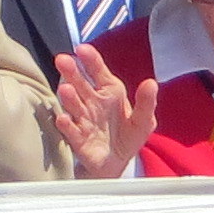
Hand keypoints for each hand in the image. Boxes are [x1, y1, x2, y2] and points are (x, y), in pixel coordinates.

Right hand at [52, 43, 163, 179]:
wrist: (116, 163)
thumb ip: (146, 102)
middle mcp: (92, 102)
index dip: (90, 59)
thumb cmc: (128, 135)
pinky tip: (63, 119)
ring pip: (74, 105)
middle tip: (62, 60)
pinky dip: (66, 125)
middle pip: (80, 83)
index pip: (98, 71)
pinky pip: (71, 130)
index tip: (81, 49)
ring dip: (69, 97)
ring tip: (65, 89)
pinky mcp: (78, 139)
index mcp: (109, 92)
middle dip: (71, 72)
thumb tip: (151, 83)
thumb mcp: (143, 120)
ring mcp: (83, 119)